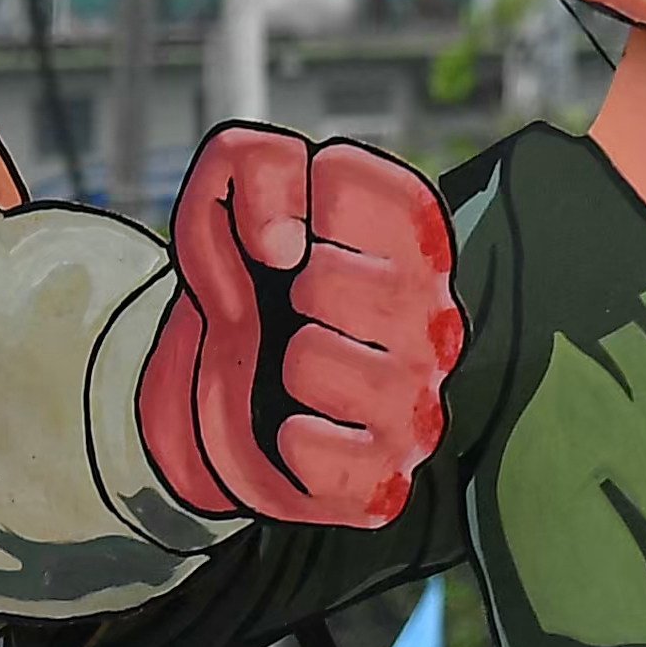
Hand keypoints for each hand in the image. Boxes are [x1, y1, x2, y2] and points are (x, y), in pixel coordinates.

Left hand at [142, 127, 460, 528]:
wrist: (210, 397)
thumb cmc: (244, 287)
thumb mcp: (224, 197)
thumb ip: (253, 163)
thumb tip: (282, 240)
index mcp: (418, 247)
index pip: (384, 193)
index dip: (313, 200)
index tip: (290, 229)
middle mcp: (435, 325)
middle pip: (330, 283)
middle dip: (284, 289)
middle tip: (291, 308)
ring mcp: (415, 408)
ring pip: (315, 364)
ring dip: (281, 363)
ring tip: (293, 370)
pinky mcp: (384, 483)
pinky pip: (323, 459)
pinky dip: (288, 443)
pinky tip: (296, 430)